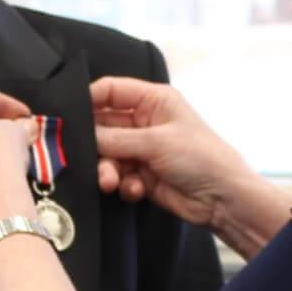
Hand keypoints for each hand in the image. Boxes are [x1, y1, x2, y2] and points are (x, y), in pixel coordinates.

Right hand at [89, 76, 247, 229]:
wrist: (223, 199)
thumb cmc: (200, 158)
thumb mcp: (156, 142)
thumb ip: (115, 138)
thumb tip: (83, 135)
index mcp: (153, 100)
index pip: (111, 91)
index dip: (89, 100)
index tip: (68, 117)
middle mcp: (146, 122)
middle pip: (104, 126)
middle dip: (96, 145)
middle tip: (85, 158)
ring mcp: (143, 149)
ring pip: (108, 155)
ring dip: (108, 170)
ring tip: (112, 182)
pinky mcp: (142, 176)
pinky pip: (119, 176)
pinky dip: (124, 185)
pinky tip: (136, 191)